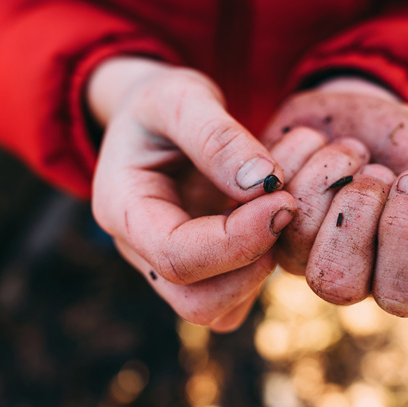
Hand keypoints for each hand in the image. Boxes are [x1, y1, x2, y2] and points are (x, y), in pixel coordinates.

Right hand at [88, 57, 295, 331]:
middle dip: (251, 265)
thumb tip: (263, 182)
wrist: (153, 118)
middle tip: (285, 209)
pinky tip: (268, 222)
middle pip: (196, 302)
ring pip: (218, 311)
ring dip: (259, 271)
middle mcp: (140, 250)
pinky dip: (260, 270)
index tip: (282, 200)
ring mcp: (168, 267)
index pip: (177, 255)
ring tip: (276, 212)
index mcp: (122, 209)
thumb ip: (217, 135)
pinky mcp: (199, 270)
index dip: (237, 239)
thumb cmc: (160, 103)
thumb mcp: (180, 96)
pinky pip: (234, 299)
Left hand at [262, 78, 407, 316]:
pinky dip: (300, 152)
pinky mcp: (260, 215)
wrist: (360, 108)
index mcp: (400, 278)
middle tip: (377, 171)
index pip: (403, 296)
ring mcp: (297, 250)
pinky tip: (317, 142)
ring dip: (331, 174)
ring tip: (351, 150)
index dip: (407, 235)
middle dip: (360, 211)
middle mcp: (346, 276)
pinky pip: (267, 195)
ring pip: (298, 235)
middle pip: (337, 283)